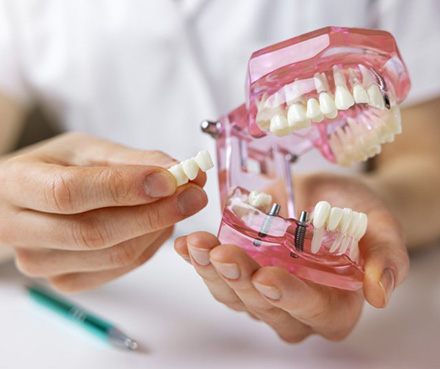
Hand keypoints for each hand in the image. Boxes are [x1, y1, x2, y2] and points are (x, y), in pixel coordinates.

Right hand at [0, 132, 207, 290]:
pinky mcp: (63, 281)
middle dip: (155, 213)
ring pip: (114, 254)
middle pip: (95, 232)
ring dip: (157, 229)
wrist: (29, 199)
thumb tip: (180, 171)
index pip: (70, 192)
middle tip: (195, 194)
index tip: (171, 179)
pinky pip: (118, 269)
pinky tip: (159, 225)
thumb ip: (132, 160)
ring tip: (180, 205)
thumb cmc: (56, 168)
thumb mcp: (87, 150)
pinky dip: (149, 246)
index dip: (125, 188)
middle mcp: (18, 230)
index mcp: (17, 184)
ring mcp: (40, 263)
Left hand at [174, 173, 408, 341]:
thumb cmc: (359, 213)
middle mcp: (296, 309)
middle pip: (265, 307)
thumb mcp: (380, 227)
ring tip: (198, 245)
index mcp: (335, 306)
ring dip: (212, 272)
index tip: (268, 277)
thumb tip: (380, 295)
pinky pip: (218, 275)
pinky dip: (200, 260)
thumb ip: (386, 258)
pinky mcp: (242, 276)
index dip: (290, 298)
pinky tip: (188, 244)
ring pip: (234, 296)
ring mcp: (264, 295)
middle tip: (222, 253)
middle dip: (241, 280)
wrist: (330, 198)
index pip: (313, 311)